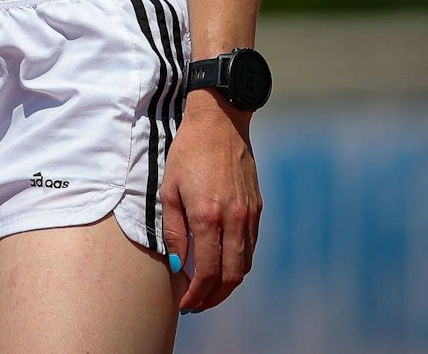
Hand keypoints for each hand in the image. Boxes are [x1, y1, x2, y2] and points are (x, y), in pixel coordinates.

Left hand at [160, 91, 260, 313]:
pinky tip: (222, 265)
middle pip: (230, 277)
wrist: (220, 123)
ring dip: (227, 285)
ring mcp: (250, 215)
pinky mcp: (258, 208)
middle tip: (196, 304)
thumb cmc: (188, 153)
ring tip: (209, 290)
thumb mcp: (169, 189)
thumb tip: (177, 264)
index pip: (206, 271)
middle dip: (213, 297)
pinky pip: (251, 247)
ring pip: (244, 265)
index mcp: (208, 216)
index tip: (185, 303)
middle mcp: (234, 220)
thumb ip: (173, 230)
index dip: (196, 293)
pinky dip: (238, 263)